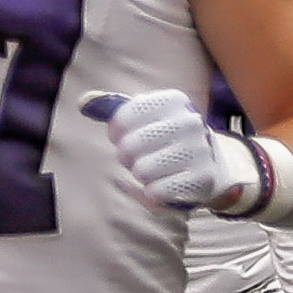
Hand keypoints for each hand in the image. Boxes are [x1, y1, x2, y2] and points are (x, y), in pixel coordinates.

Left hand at [82, 88, 246, 215]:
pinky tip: (163, 185)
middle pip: (130, 146)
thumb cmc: (166, 137)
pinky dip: (153, 192)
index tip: (123, 136)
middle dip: (127, 156)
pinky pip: (157, 191)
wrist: (210, 162)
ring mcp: (198, 150)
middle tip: (138, 157)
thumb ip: (112, 108)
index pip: (125, 116)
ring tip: (152, 170)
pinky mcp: (202, 179)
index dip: (116, 132)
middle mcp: (190, 121)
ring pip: (142, 170)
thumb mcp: (144, 116)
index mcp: (174, 100)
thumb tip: (82, 102)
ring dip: (141, 175)